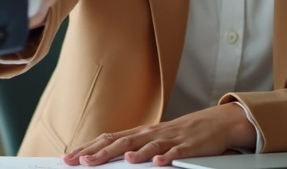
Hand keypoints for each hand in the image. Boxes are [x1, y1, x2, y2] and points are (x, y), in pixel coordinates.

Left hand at [61, 104, 256, 165]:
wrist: (217, 123)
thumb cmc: (183, 133)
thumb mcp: (155, 139)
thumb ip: (135, 147)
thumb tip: (112, 155)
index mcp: (141, 134)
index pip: (109, 139)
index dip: (89, 148)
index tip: (69, 157)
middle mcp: (152, 134)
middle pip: (123, 142)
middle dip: (101, 152)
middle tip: (81, 162)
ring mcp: (171, 139)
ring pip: (149, 146)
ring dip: (134, 154)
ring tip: (120, 160)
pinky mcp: (189, 146)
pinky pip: (177, 152)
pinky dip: (167, 157)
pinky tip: (159, 163)